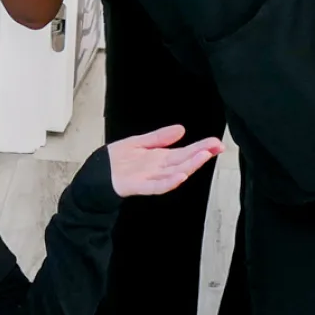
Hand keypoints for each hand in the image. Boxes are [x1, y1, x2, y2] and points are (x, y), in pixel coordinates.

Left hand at [106, 125, 224, 196]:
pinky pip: (157, 186)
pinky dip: (170, 182)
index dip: (202, 147)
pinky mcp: (139, 186)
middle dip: (201, 154)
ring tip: (203, 156)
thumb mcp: (140, 143)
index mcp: (161, 158)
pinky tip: (181, 176)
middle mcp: (159, 169)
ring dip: (190, 166)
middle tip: (217, 147)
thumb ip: (160, 137)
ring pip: (174, 173)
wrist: (97, 173)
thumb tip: (181, 129)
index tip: (217, 142)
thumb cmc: (118, 160)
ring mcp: (151, 178)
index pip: (186, 152)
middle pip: (184, 161)